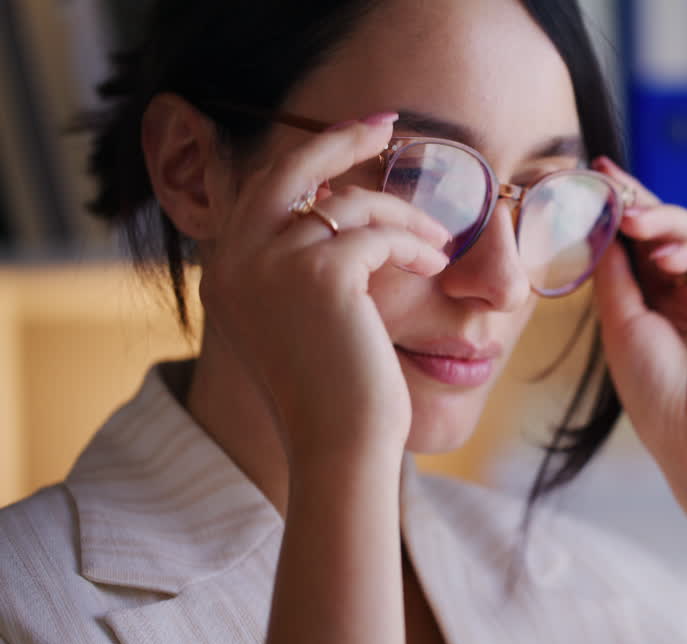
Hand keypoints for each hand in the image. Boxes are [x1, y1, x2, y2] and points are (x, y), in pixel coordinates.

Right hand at [198, 114, 448, 466]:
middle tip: (387, 126)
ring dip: (402, 216)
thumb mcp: (297, 323)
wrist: (339, 447)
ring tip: (437, 244)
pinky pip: (377, 235)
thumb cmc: (331, 395)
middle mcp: (234, 262)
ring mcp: (270, 264)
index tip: (355, 137)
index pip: (263, 190)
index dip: (309, 157)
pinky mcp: (318, 275)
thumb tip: (332, 209)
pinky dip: (412, 244)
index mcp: (224, 273)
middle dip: (341, 139)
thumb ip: (295, 268)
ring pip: (347, 204)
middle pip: (288, 169)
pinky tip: (432, 264)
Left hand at [592, 157, 686, 477]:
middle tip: (612, 185)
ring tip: (633, 220)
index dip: (622, 210)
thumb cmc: (657, 391)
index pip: (642, 244)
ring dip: (663, 223)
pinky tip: (667, 258)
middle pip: (670, 232)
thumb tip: (603, 222)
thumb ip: (615, 271)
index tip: (596, 175)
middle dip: (640, 205)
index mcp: (664, 302)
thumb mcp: (620, 323)